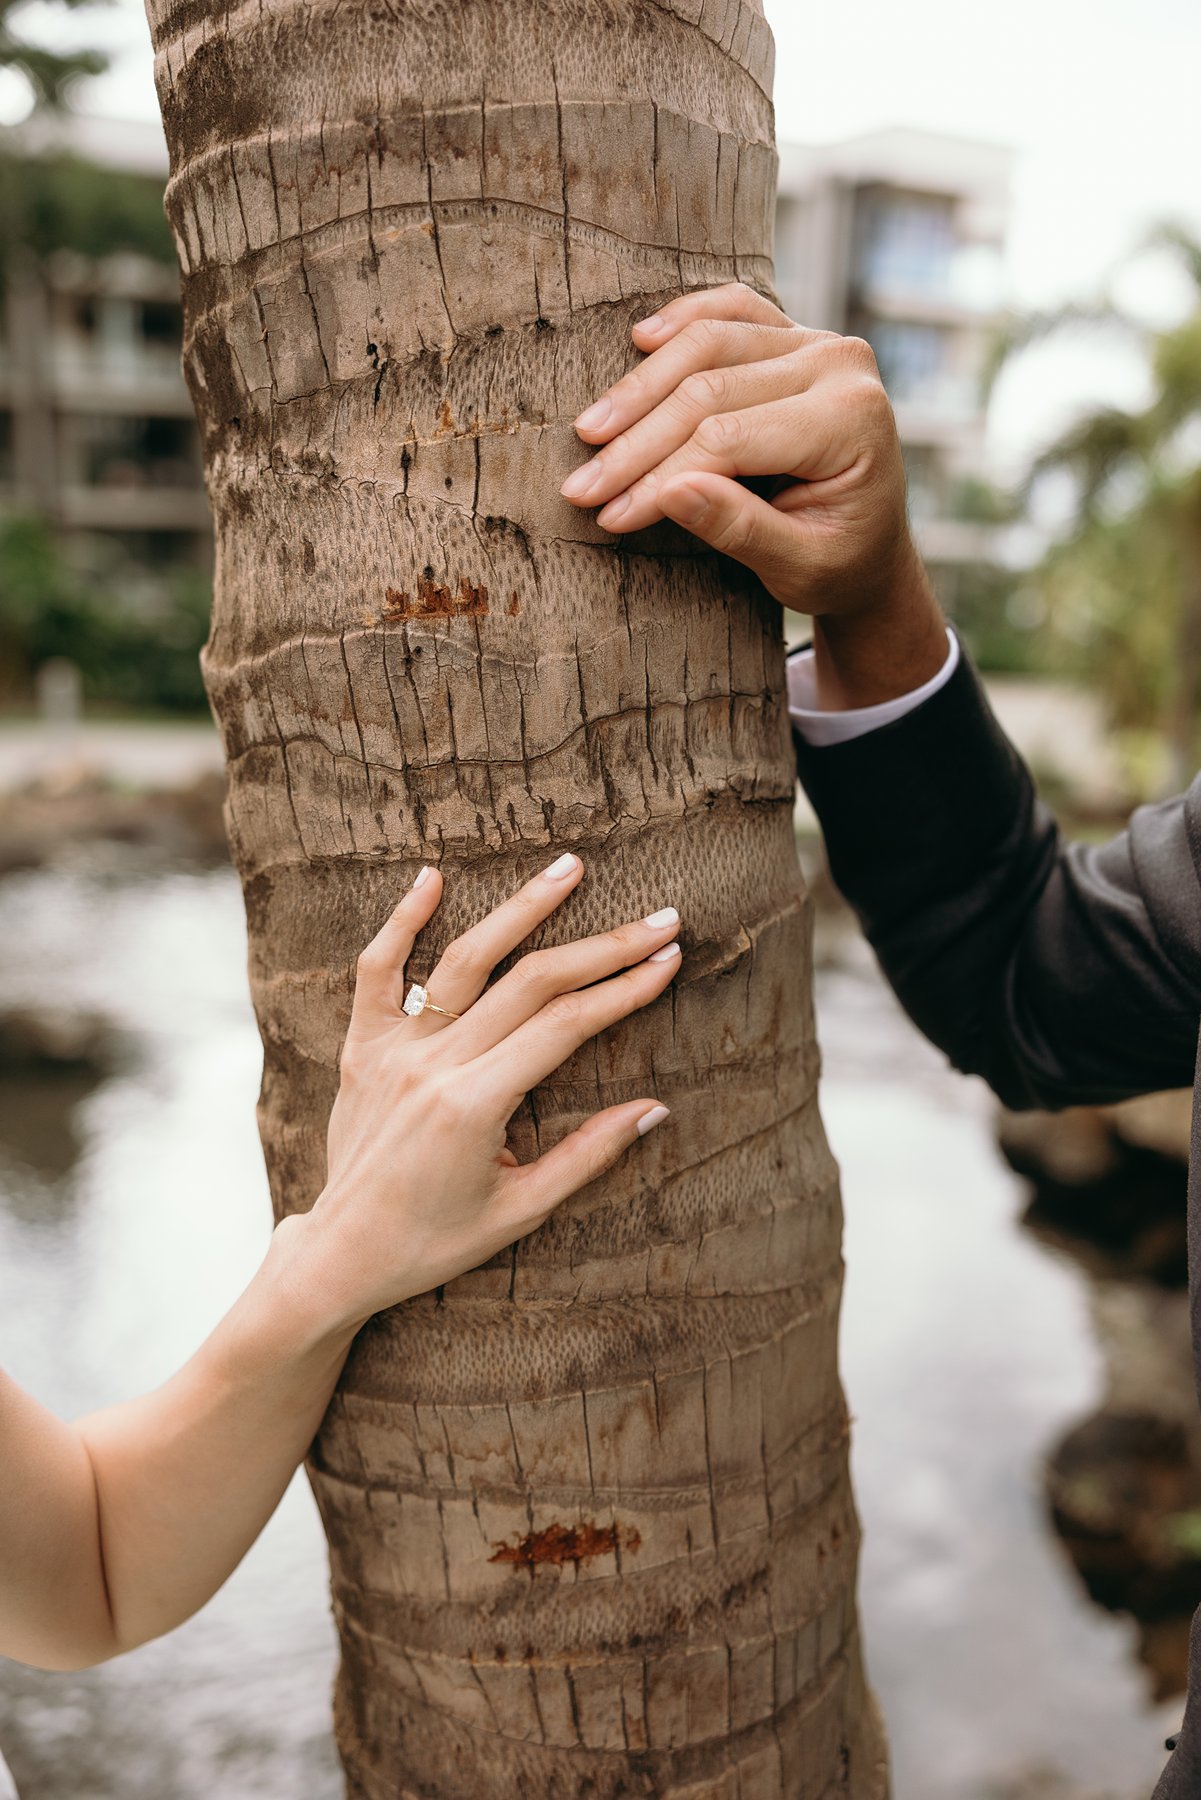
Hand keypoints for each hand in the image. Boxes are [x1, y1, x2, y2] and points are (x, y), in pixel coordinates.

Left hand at [293, 854, 678, 1327]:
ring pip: (463, 960)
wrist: (343, 1255)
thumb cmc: (434, 1242)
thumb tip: (656, 1109)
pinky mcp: (361, 1047)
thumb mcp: (521, 1209)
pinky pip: (375, 972)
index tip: (668, 961)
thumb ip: (588, 1155)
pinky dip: (399, 922)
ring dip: (521, 909)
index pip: (565, 1026)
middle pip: (531, 984)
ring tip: (570, 867)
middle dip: (603, 947)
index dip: (623, 989)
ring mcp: (393, 1050)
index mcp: (474, 1105)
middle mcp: (434, 1065)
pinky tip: (431, 877)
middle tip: (659, 920)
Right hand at [559, 282, 948, 708]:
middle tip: (581, 486)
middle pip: (710, 388)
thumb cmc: (839, 564)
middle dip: (637, 442)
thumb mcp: (799, 569)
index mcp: (850, 421)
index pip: (728, 438)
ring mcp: (819, 342)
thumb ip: (741, 530)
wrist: (874, 547)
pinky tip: (640, 338)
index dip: (659, 476)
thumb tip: (669, 493)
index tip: (608, 514)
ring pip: (709, 343)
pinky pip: (733, 310)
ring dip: (640, 388)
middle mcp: (840, 366)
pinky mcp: (797, 335)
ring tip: (589, 431)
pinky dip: (684, 319)